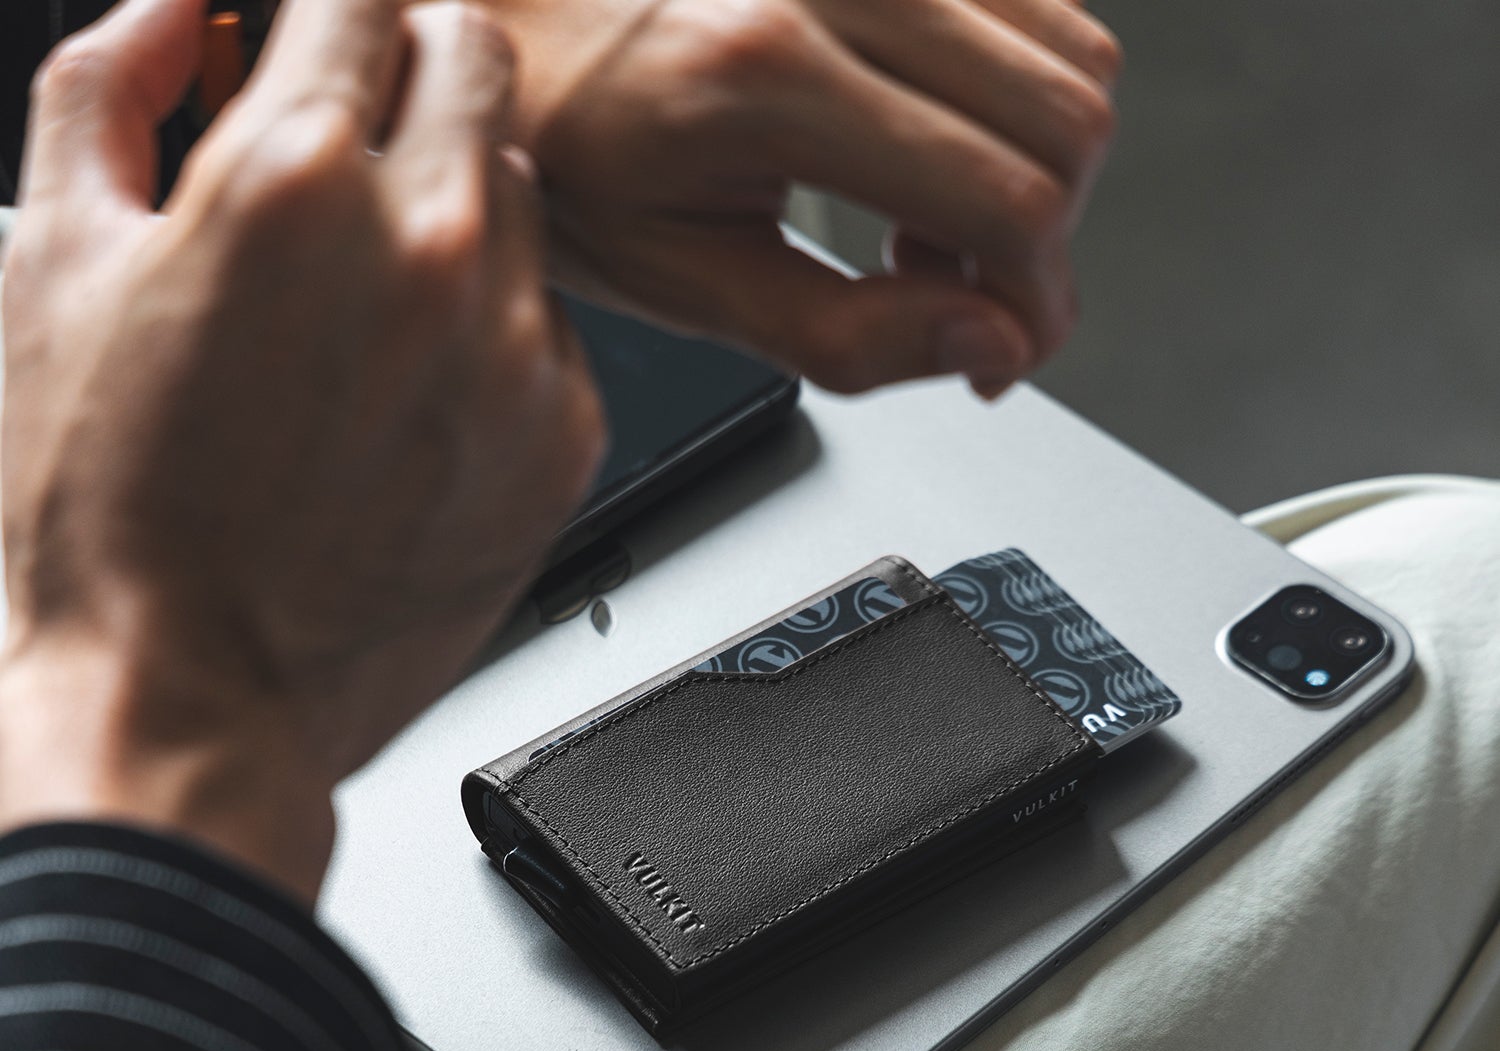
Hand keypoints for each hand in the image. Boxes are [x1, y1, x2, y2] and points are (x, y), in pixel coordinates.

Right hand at [0, 0, 601, 897]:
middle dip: (408, 64)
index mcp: (298, 184)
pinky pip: (550, 325)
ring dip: (456, 201)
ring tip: (371, 288)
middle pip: (474, 57)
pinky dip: (495, 323)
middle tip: (352, 127)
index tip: (313, 33)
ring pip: (523, 194)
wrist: (199, 694)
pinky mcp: (561, 442)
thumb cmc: (114, 514)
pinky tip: (418, 386)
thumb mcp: (50, 266)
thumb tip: (175, 12)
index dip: (326, 8)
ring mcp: (513, 354)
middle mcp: (432, 254)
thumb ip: (108, 93)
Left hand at [492, 0, 1120, 395]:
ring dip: (1032, 161)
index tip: (1006, 351)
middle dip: (1044, 239)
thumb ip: (845, 333)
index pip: (1006, 200)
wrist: (502, 9)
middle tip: (965, 293)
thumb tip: (987, 343)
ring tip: (929, 220)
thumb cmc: (565, 146)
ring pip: (1072, 48)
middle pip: (1069, 117)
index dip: (1036, 302)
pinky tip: (932, 139)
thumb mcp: (682, 282)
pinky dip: (1012, 89)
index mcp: (766, 76)